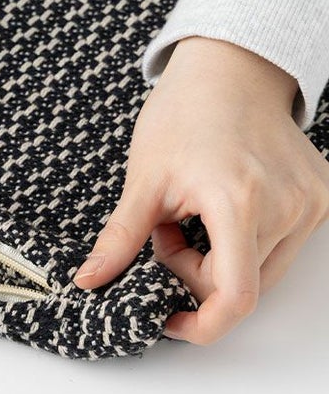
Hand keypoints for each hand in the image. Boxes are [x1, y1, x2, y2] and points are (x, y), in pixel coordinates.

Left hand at [72, 36, 328, 344]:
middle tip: (168, 233)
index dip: (201, 324)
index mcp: (240, 202)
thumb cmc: (182, 115)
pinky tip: (222, 208)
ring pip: (261, 272)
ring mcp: (311, 203)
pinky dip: (244, 244)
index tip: (169, 319)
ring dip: (219, 261)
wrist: (229, 69)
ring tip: (193, 217)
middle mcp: (287, 207)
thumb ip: (119, 239)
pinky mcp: (321, 198)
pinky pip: (280, 248)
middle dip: (194, 274)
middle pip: (239, 286)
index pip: (234, 297)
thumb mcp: (143, 180)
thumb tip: (88, 281)